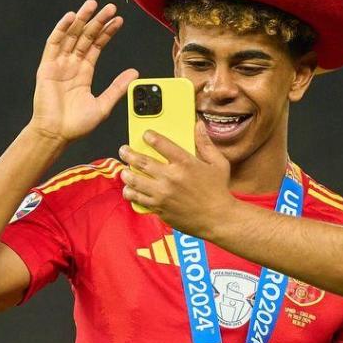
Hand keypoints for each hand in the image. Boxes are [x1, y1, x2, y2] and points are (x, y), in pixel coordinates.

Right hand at [28, 0, 137, 143]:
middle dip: (97, 21)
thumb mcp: (104, 104)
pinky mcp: (46, 67)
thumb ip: (118, 87)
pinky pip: (54, 44)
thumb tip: (135, 73)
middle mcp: (71, 65)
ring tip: (93, 5)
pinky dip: (61, 29)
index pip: (97, 46)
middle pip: (85, 37)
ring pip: (71, 36)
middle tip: (110, 7)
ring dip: (81, 20)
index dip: (107, 32)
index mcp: (84, 72)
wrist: (57, 134)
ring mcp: (58, 64)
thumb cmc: (77, 124)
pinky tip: (71, 17)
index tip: (118, 20)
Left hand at [119, 121, 233, 234]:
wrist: (218, 218)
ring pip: (134, 180)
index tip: (145, 135)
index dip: (150, 137)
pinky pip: (138, 199)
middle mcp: (171, 177)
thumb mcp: (218, 163)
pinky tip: (130, 189)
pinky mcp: (159, 208)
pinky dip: (130, 193)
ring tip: (124, 170)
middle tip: (124, 150)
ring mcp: (162, 194)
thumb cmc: (219, 190)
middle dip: (128, 154)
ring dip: (126, 173)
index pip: (161, 144)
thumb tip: (199, 125)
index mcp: (185, 163)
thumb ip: (206, 143)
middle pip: (141, 161)